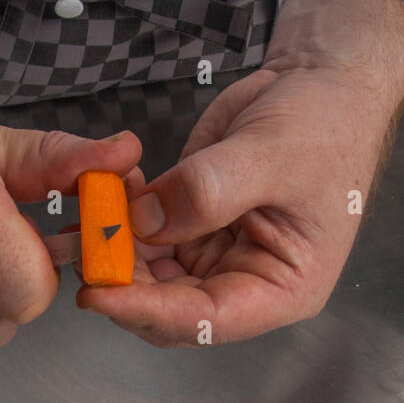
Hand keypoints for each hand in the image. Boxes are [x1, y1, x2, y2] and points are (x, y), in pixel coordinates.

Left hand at [76, 0, 403, 346]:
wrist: (323, 82)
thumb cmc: (325, 123)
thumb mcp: (273, 153)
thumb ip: (209, 191)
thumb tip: (144, 220)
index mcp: (283, 288)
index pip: (208, 320)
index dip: (149, 312)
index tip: (98, 294)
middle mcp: (247, 283)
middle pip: (170, 307)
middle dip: (123, 285)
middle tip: (79, 251)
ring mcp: (216, 257)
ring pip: (150, 278)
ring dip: (114, 253)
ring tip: (82, 220)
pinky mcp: (192, 226)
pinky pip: (146, 238)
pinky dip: (120, 221)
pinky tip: (104, 192)